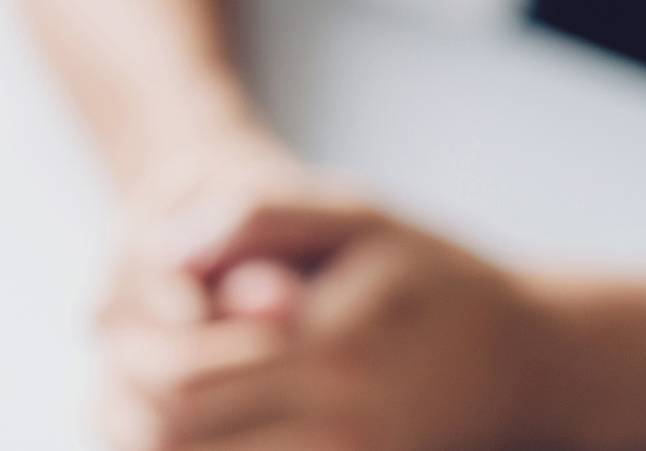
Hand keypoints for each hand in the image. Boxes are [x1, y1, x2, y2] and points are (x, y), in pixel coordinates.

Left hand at [101, 165, 557, 450]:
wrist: (530, 362)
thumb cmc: (432, 275)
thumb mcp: (355, 216)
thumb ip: (258, 216)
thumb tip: (161, 248)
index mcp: (333, 348)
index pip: (182, 373)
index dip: (132, 353)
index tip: (123, 324)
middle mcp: (341, 427)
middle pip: (175, 439)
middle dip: (125, 403)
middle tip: (115, 367)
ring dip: (146, 440)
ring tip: (139, 399)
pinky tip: (190, 428)